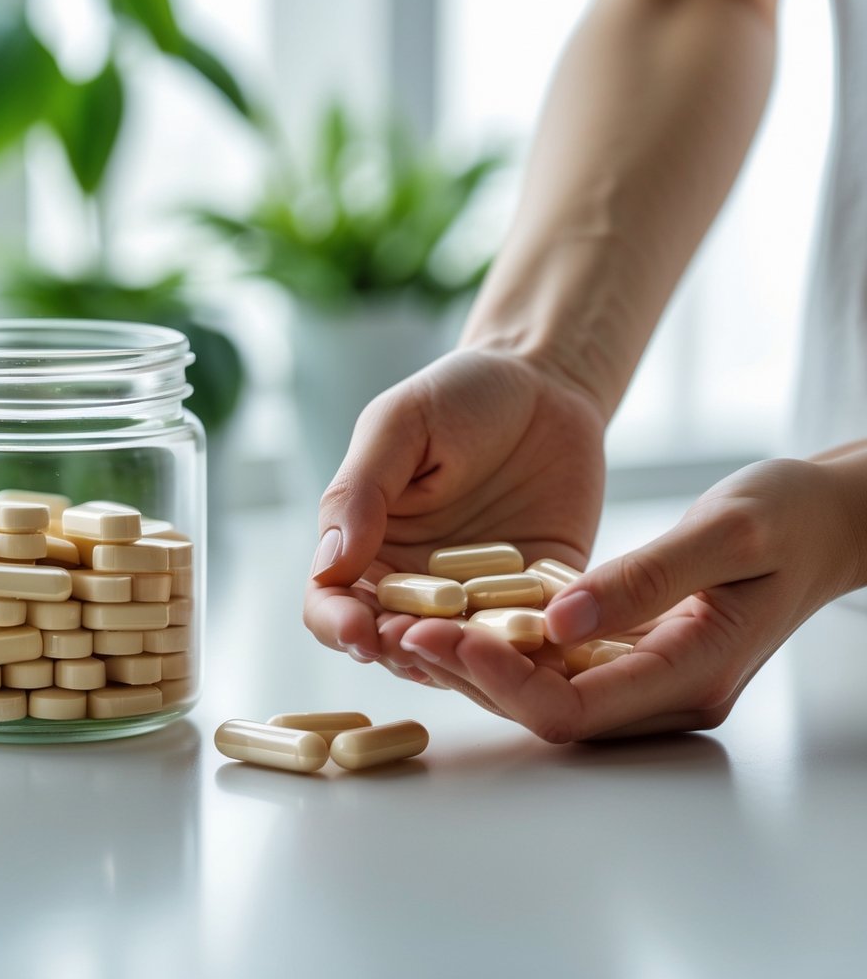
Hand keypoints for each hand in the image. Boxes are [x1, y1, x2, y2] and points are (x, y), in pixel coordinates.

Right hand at [303, 347, 606, 695]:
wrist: (548, 384)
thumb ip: (360, 491)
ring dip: (462, 663)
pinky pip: (531, 639)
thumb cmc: (461, 394)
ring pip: (459, 655)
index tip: (358, 631)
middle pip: (390, 641)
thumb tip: (328, 565)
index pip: (331, 602)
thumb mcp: (402, 426)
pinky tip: (535, 643)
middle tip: (416, 645)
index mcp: (366, 543)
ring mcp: (477, 598)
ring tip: (473, 652)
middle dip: (400, 652)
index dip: (337, 625)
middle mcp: (415, 582)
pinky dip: (530, 652)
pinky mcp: (539, 599)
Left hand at [395, 455, 866, 740]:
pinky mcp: (633, 652)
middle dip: (471, 673)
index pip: (576, 707)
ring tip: (409, 619)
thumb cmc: (788, 516)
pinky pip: (559, 661)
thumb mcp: (726, 532)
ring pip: (545, 688)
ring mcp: (648, 677)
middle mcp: (664, 692)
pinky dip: (506, 641)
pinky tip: (459, 609)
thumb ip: (647, 580)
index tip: (443, 635)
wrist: (822, 519)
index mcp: (693, 674)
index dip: (502, 680)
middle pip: (547, 708)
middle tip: (401, 628)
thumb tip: (559, 623)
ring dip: (477, 660)